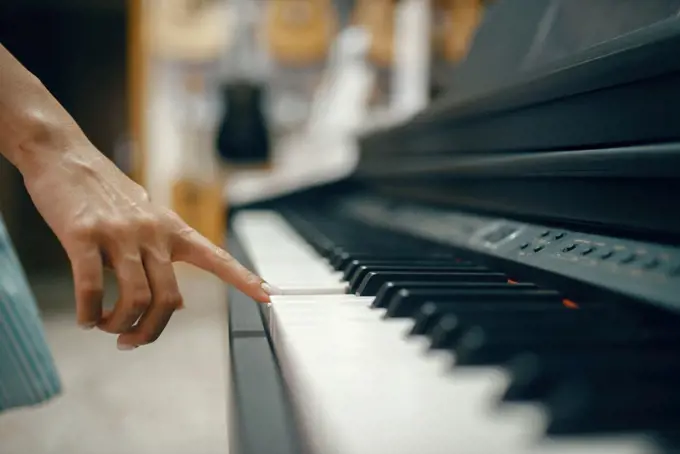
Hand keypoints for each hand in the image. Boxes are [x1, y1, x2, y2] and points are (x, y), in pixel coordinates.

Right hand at [20, 141, 269, 349]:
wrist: (64, 154)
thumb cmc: (105, 192)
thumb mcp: (146, 219)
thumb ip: (163, 256)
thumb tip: (178, 303)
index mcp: (171, 228)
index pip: (216, 257)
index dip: (243, 279)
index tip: (269, 296)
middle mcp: (151, 232)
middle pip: (169, 297)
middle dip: (152, 329)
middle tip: (131, 341)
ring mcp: (119, 233)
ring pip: (135, 297)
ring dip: (120, 324)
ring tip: (106, 327)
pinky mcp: (83, 234)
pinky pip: (91, 286)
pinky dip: (90, 312)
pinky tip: (86, 318)